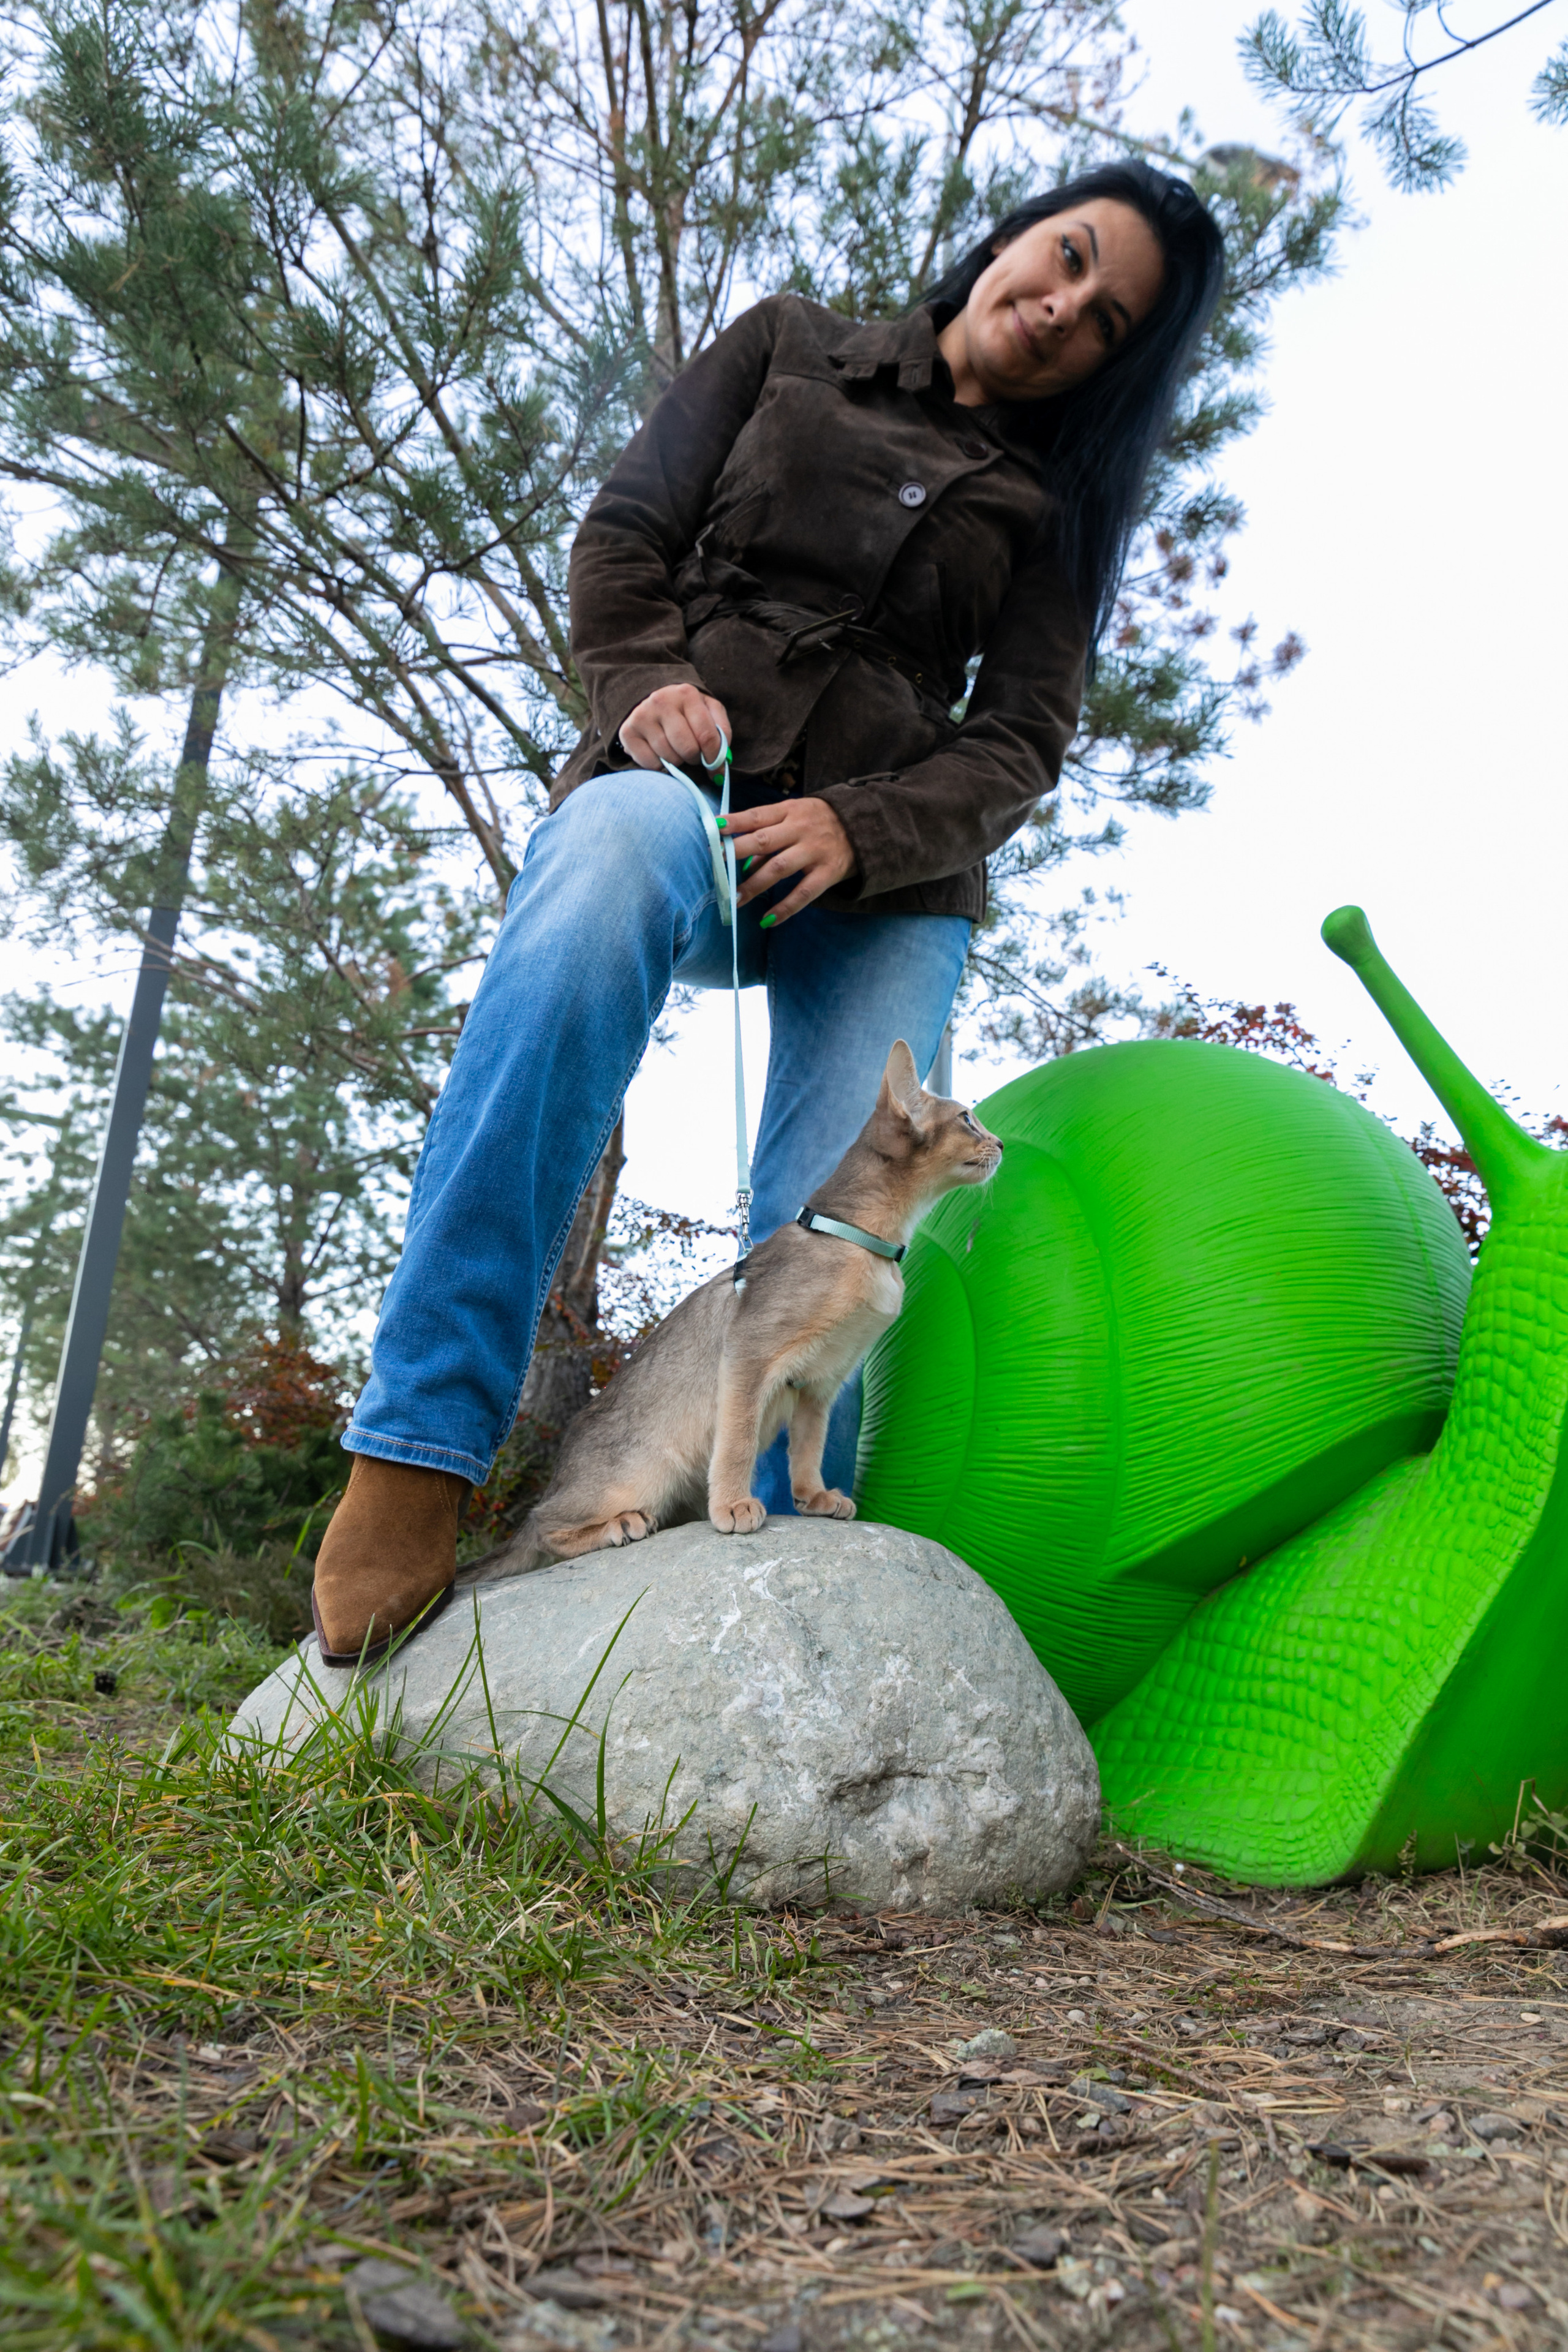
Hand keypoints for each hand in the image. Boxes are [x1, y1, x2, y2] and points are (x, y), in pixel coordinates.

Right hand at [619, 684, 730, 770]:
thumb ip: (721, 733)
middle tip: (692, 754)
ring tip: (676, 750)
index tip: (715, 767)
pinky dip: (659, 766)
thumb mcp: (709, 711)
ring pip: (669, 758)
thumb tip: (721, 765)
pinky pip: (650, 763)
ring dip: (677, 761)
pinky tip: (660, 753)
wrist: (654, 702)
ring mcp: (642, 715)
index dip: (714, 758)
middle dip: (694, 758)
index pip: (707, 736)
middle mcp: (661, 701)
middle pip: (687, 749)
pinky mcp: (627, 731)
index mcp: (686, 694)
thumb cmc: (687, 711)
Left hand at [723, 796, 856, 925]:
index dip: (735, 822)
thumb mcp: (796, 816)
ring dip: (754, 884)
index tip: (713, 829)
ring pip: (779, 868)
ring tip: (736, 898)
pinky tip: (767, 919)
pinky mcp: (828, 872)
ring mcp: (815, 851)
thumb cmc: (820, 821)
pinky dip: (785, 908)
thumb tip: (744, 860)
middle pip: (764, 840)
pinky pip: (803, 893)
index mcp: (790, 811)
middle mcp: (801, 829)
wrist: (865, 826)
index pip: (757, 816)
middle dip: (738, 852)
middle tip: (717, 864)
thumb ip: (771, 834)